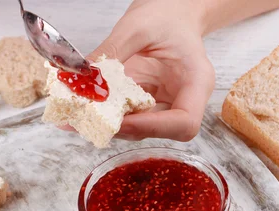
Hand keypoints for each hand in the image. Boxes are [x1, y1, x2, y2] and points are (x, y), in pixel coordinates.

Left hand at [89, 0, 214, 141]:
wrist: (172, 11)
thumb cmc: (166, 15)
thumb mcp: (137, 27)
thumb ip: (111, 52)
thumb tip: (83, 77)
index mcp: (197, 81)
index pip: (183, 122)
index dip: (152, 127)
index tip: (120, 120)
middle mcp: (185, 99)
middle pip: (161, 131)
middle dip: (125, 128)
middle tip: (90, 118)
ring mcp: (167, 104)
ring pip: (142, 129)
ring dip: (113, 124)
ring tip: (82, 113)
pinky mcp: (149, 103)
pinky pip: (131, 117)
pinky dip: (109, 115)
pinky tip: (88, 106)